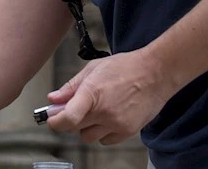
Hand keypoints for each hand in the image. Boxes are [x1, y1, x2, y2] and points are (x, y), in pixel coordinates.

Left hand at [46, 49, 176, 144]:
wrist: (155, 74)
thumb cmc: (125, 67)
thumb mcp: (92, 69)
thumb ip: (71, 86)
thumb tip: (53, 98)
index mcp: (92, 93)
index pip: (68, 118)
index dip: (55, 121)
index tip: (51, 119)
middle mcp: (104, 111)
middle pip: (74, 128)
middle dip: (69, 120)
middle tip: (73, 108)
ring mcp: (117, 123)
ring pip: (88, 137)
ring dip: (85, 127)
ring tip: (93, 111)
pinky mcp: (128, 131)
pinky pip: (105, 141)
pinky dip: (101, 133)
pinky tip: (106, 118)